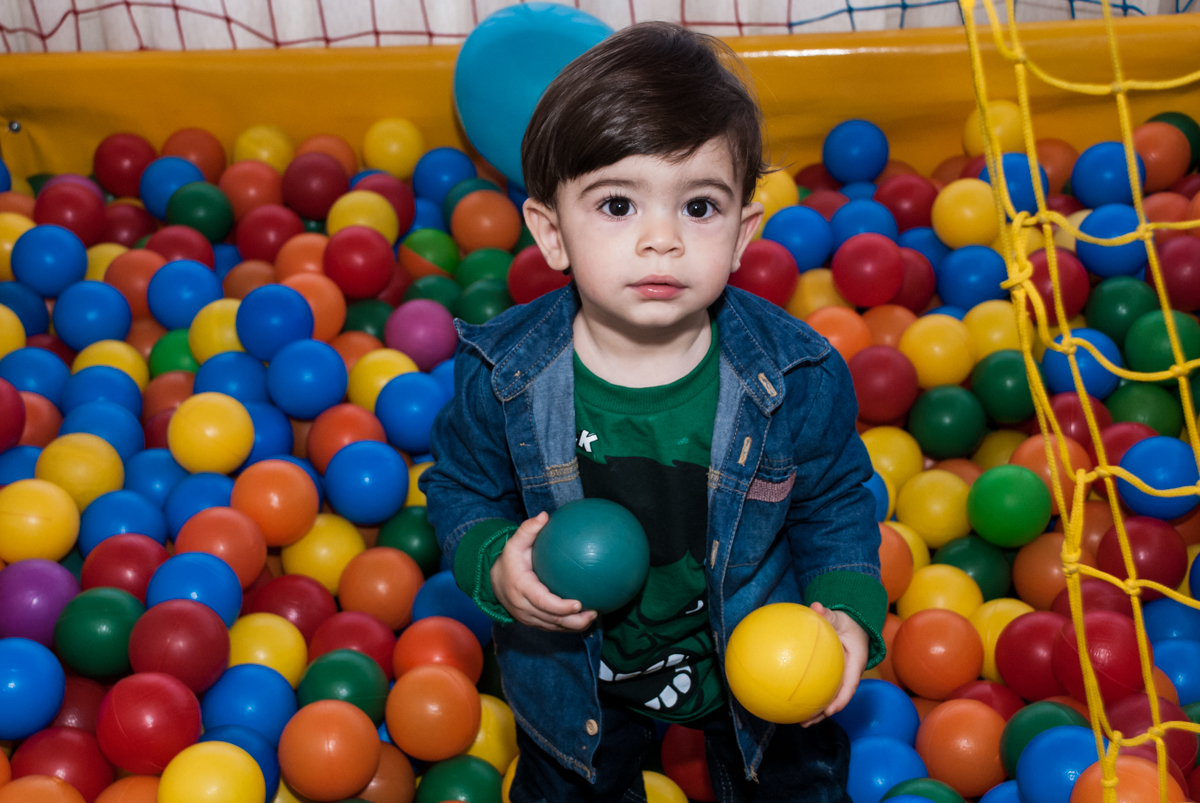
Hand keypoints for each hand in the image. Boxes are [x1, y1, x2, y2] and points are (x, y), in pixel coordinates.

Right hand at [490, 512, 597, 632]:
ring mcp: (527, 617)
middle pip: (550, 619)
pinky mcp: (532, 622)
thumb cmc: (510, 559)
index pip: (542, 601)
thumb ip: (528, 529)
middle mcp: (523, 606)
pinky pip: (551, 627)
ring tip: (593, 617)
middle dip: (573, 621)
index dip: (560, 607)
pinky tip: (584, 619)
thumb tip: (544, 515)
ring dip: (573, 626)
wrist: (493, 580)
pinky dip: (567, 626)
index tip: (578, 604)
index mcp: (521, 588)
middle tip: (593, 613)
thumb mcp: (515, 543)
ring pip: (552, 626)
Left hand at [800, 601, 869, 727]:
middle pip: (836, 700)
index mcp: (854, 665)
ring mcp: (838, 678)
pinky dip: (807, 694)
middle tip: (805, 723)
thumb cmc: (848, 622)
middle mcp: (847, 675)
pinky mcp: (829, 676)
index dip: (839, 701)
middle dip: (821, 714)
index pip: (848, 687)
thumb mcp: (841, 618)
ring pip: (826, 697)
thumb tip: (815, 606)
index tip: (828, 711)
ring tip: (797, 721)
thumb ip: (828, 615)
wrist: (853, 625)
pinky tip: (789, 698)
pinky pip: (818, 687)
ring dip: (814, 711)